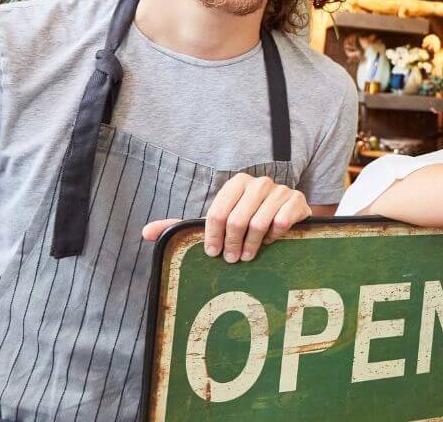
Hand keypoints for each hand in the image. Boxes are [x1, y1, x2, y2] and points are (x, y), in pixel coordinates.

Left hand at [140, 173, 310, 262]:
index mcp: (235, 184)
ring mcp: (279, 190)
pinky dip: (275, 236)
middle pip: (238, 220)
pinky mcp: (297, 200)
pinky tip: (271, 241)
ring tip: (249, 256)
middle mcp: (258, 182)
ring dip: (253, 245)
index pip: (218, 213)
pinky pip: (282, 222)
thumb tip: (146, 233)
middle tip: (232, 260)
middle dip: (233, 245)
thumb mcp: (216, 221)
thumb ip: (182, 226)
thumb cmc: (246, 220)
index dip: (213, 237)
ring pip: (260, 223)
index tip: (213, 254)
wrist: (287, 215)